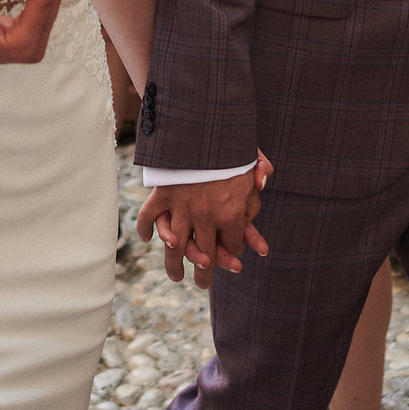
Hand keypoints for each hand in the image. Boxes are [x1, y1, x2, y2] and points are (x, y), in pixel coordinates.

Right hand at [137, 155, 270, 282]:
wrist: (203, 125)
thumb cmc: (231, 142)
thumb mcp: (252, 156)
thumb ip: (260, 172)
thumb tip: (262, 185)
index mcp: (231, 213)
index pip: (235, 245)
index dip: (235, 252)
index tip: (234, 257)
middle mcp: (205, 217)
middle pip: (207, 255)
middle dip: (207, 273)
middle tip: (204, 285)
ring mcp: (182, 208)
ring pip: (177, 247)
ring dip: (175, 265)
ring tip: (176, 277)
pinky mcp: (163, 195)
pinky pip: (150, 217)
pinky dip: (145, 228)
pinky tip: (146, 239)